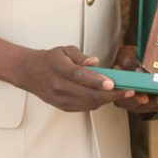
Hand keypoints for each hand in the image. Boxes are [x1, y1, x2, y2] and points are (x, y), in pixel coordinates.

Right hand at [15, 46, 133, 112]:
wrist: (29, 73)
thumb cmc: (49, 59)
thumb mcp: (64, 50)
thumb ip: (81, 56)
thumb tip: (96, 62)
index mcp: (60, 68)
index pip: (80, 76)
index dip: (97, 81)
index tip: (112, 82)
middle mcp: (60, 86)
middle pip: (89, 94)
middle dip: (112, 95)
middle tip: (129, 90)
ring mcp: (62, 99)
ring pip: (90, 103)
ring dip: (108, 100)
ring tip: (122, 93)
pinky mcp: (64, 107)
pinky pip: (86, 107)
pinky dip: (98, 102)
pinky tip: (108, 96)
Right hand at [111, 45, 157, 113]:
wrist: (134, 58)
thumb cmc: (127, 58)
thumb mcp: (126, 56)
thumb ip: (130, 63)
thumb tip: (138, 70)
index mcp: (117, 88)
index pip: (123, 97)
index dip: (134, 99)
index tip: (143, 97)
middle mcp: (127, 98)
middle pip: (137, 105)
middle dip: (151, 103)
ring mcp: (138, 101)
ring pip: (148, 107)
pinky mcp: (148, 100)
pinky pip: (156, 105)